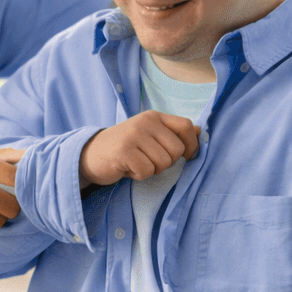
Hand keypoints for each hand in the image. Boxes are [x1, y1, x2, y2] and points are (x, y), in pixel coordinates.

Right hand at [79, 112, 199, 186]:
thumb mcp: (149, 135)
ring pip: (162, 163)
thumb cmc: (125, 148)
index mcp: (154, 116)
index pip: (186, 126)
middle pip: (176, 150)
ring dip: (151, 170)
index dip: (192, 145)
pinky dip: (138, 175)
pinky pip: (146, 171)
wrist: (91, 154)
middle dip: (166, 162)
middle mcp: (145, 122)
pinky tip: (127, 168)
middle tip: (149, 160)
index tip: (188, 157)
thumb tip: (200, 131)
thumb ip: (172, 133)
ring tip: (136, 163)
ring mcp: (133, 135)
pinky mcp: (123, 151)